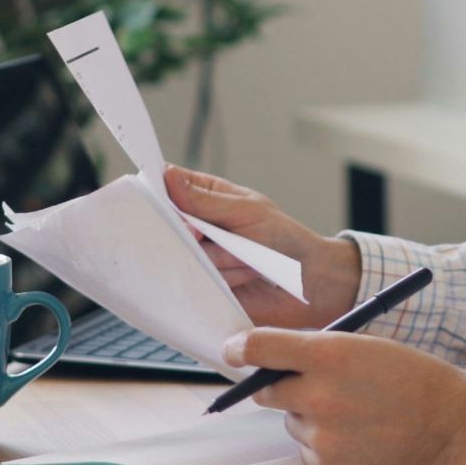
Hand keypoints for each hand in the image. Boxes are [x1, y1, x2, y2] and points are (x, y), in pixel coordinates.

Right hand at [165, 164, 361, 328]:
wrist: (309, 284)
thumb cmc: (285, 239)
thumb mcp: (247, 211)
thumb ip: (206, 200)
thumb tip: (169, 177)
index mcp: (208, 198)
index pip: (169, 186)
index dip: (158, 190)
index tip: (156, 197)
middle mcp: (198, 227)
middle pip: (167, 224)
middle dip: (192, 232)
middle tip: (210, 236)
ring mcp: (199, 258)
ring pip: (183, 255)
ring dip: (220, 259)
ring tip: (247, 259)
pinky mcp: (203, 287)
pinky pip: (193, 283)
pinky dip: (221, 280)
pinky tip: (244, 277)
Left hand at [224, 329, 465, 464]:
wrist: (455, 425)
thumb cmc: (416, 379)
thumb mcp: (367, 346)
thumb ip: (319, 350)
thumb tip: (274, 359)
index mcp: (330, 354)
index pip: (261, 348)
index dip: (240, 348)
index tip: (233, 350)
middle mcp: (320, 396)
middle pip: (267, 390)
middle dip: (280, 385)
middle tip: (309, 384)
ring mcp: (324, 436)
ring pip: (293, 423)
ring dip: (311, 417)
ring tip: (357, 413)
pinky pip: (310, 452)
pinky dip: (327, 444)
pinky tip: (361, 436)